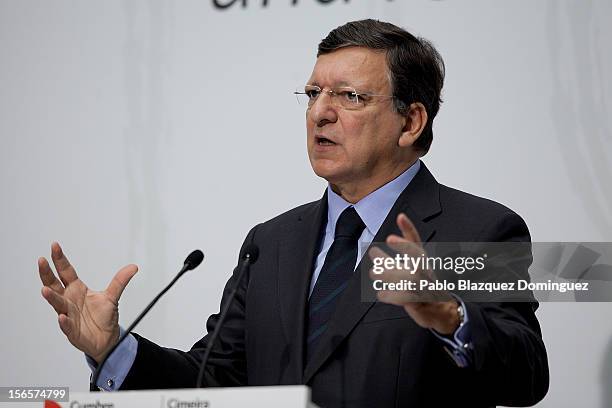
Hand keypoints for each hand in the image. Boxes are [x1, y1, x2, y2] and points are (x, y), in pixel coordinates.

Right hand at [38, 242, 137, 362]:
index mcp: (77, 289)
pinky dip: (64, 322)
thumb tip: (133, 267)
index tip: (55, 246)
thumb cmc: (103, 317)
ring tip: (45, 290)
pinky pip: (67, 326)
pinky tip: (62, 317)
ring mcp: (69, 315)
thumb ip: (120, 281)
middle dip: (47, 273)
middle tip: (42, 261)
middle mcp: (69, 300)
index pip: (66, 272)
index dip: (60, 260)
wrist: (106, 339)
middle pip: (55, 285)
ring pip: (57, 304)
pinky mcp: (73, 330)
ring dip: (51, 297)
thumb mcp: (113, 296)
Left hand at [369, 213, 459, 334]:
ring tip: (373, 272)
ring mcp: (426, 286)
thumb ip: (392, 264)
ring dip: (391, 274)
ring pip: (411, 277)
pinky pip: (408, 297)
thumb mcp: (409, 273)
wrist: (443, 313)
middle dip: (405, 247)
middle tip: (387, 241)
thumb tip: (374, 253)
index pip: (416, 243)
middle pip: (417, 257)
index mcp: (422, 263)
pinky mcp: (422, 302)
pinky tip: (381, 294)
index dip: (409, 229)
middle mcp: (425, 272)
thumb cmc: (423, 290)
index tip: (400, 216)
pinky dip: (393, 296)